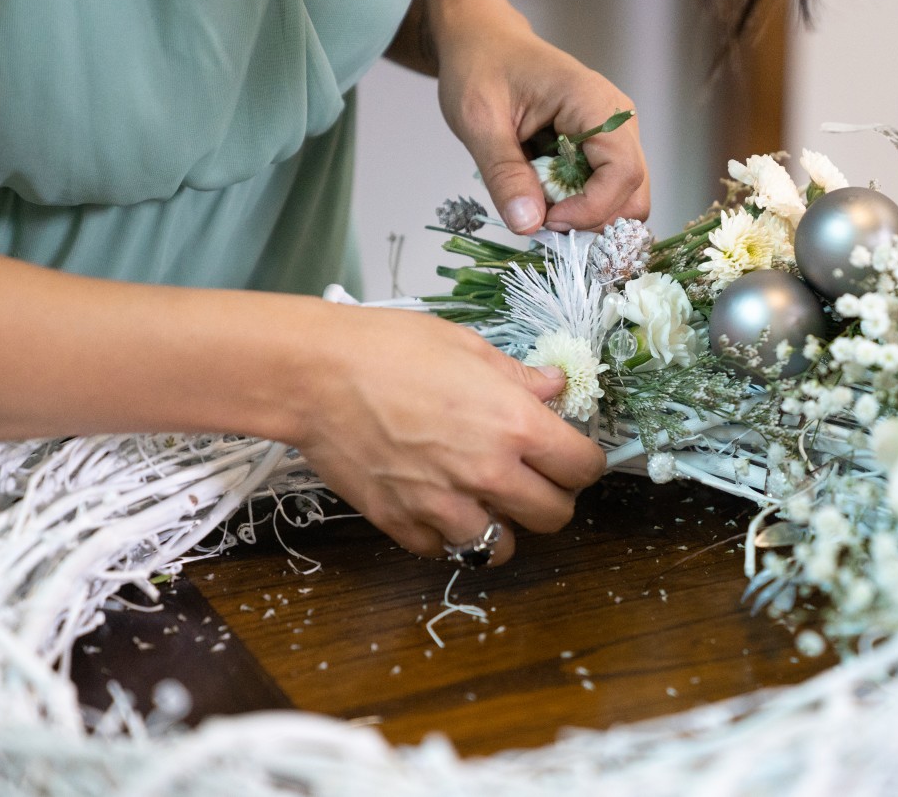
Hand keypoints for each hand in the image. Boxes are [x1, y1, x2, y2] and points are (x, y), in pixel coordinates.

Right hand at [291, 306, 605, 564]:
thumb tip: (554, 388)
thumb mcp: (468, 348)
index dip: (583, 462)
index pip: (582, 468)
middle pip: (554, 516)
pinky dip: (448, 535)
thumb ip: (519, 378)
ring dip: (502, 525)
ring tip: (486, 499)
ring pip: (503, 547)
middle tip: (534, 478)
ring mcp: (444, 507)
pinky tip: (440, 505)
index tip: (571, 455)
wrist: (314, 375)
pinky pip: (445, 550)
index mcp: (515, 426)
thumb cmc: (388, 349)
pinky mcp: (403, 525)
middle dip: (553, 498)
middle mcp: (488, 474)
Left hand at [439, 27, 649, 234]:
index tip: (546, 220)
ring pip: (624, 198)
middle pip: (634, 193)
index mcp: (593, 103)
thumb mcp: (478, 121)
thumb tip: (528, 225)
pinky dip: (578, 207)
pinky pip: (606, 192)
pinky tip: (544, 196)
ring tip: (541, 207)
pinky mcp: (602, 149)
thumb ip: (504, 174)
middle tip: (542, 220)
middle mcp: (617, 120)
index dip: (591, 209)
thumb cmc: (480, 68)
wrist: (482, 41)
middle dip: (592, 221)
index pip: (622, 172)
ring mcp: (615, 135)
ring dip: (585, 217)